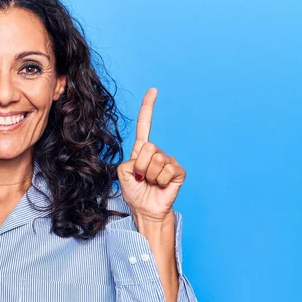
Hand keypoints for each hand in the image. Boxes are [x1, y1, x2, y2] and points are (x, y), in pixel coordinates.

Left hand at [117, 88, 185, 221]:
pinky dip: (161, 181)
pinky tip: (161, 186)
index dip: (148, 108)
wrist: (145, 209)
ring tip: (150, 183)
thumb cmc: (135, 192)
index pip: (145, 126)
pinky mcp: (178, 171)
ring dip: (150, 176)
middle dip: (141, 166)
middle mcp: (156, 152)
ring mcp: (168, 161)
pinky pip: (168, 170)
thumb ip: (127, 162)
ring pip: (157, 161)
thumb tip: (142, 161)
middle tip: (141, 177)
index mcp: (141, 150)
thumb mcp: (122, 175)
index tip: (153, 91)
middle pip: (148, 147)